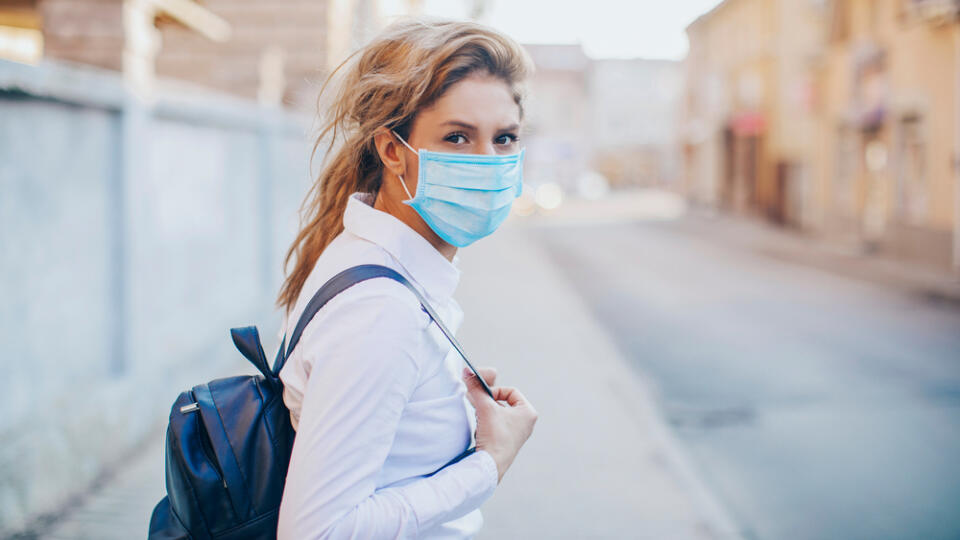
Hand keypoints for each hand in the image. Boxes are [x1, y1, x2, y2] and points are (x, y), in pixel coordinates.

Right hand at [462, 367, 537, 483]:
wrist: (491, 464)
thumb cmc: (495, 436)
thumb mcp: (485, 407)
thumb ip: (476, 389)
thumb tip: (467, 372)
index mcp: (528, 412)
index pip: (510, 391)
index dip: (495, 392)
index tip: (485, 399)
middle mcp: (527, 423)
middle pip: (504, 402)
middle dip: (490, 403)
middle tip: (480, 407)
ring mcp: (519, 433)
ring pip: (500, 414)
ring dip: (488, 413)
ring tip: (481, 420)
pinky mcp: (509, 442)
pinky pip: (498, 425)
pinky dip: (488, 424)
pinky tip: (482, 430)